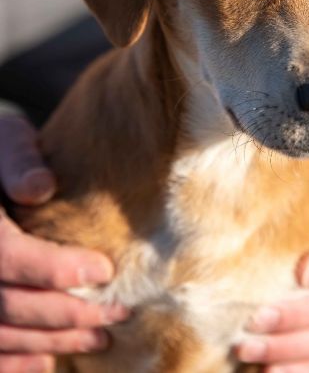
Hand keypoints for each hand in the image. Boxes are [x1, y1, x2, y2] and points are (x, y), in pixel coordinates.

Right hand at [0, 116, 127, 372]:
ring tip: (99, 338)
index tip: (105, 271)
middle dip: (65, 314)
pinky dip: (13, 361)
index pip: (5, 256)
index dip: (54, 269)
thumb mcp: (5, 138)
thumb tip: (41, 188)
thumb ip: (18, 159)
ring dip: (49, 343)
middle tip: (118, 312)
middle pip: (5, 303)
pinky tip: (46, 364)